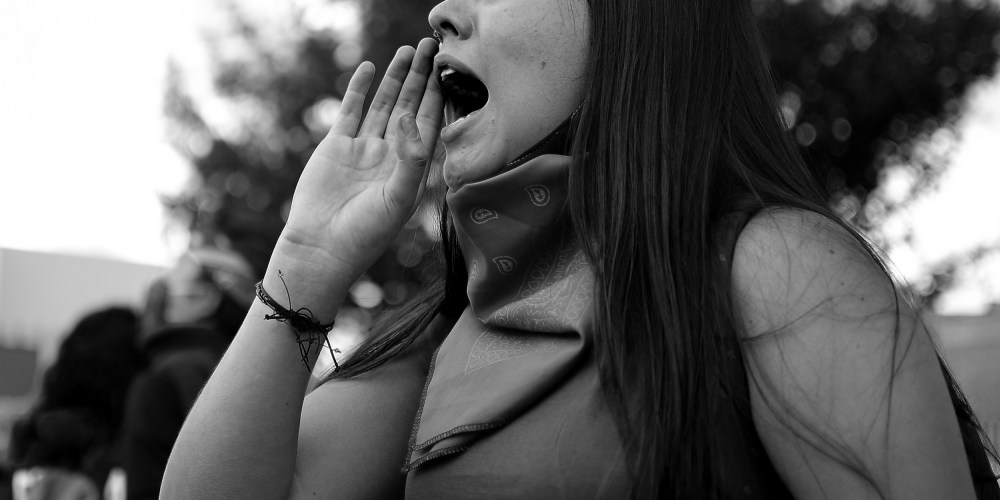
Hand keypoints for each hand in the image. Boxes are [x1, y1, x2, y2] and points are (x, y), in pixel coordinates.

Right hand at [279, 38, 442, 282]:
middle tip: (429, 46)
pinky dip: (359, 89)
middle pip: (408, 107)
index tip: (445, 69)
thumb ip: (411, 162)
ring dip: (394, 78)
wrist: (321, 247)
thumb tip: (411, 122)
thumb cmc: (365, 233)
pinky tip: (369, 67)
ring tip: (406, 51)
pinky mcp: (336, 146)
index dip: (436, 96)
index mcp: (410, 169)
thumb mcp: (398, 200)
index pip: (429, 124)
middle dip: (419, 78)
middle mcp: (390, 155)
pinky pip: (351, 111)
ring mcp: (363, 148)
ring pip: (382, 104)